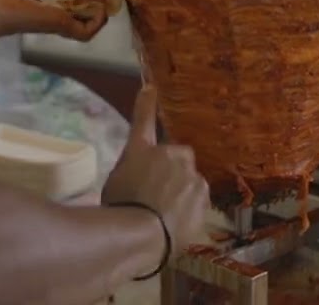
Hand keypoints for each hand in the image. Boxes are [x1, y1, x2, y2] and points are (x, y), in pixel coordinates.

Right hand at [103, 87, 208, 255]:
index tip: (150, 88)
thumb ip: (130, 171)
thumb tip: (137, 172)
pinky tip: (179, 221)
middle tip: (158, 192)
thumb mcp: (115, 185)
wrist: (142, 231)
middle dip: (172, 168)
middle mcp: (169, 154)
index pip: (143, 120)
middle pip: (176, 156)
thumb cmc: (119, 208)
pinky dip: (191, 205)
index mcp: (141, 149)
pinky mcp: (203, 193)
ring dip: (182, 188)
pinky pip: (198, 196)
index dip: (146, 104)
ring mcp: (189, 173)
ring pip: (189, 177)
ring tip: (167, 213)